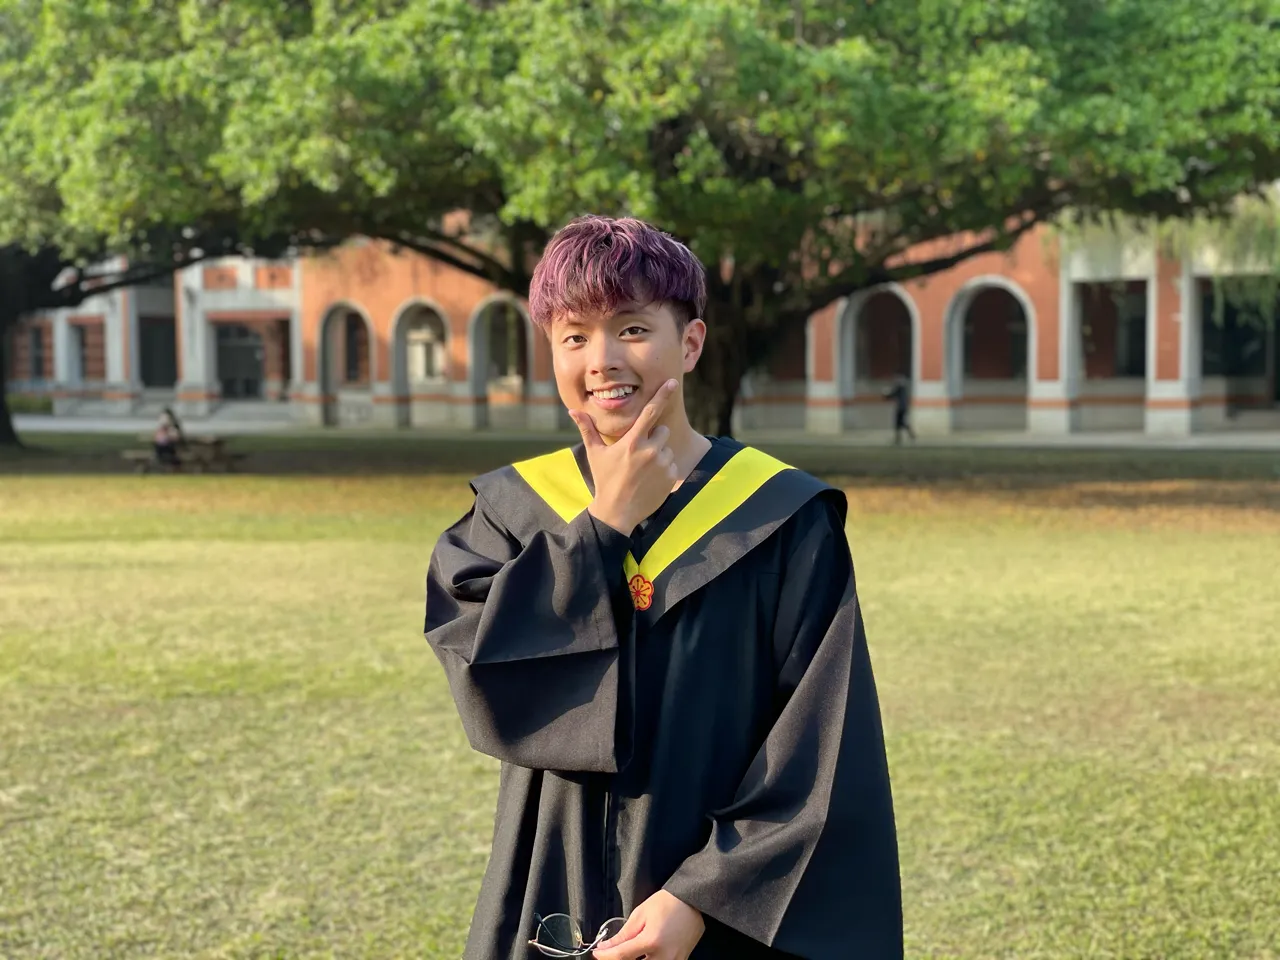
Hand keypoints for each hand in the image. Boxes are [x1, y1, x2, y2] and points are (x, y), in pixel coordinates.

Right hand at [569, 379, 679, 534]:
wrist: (617, 512)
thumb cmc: (604, 479)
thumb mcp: (595, 454)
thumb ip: (587, 429)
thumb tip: (573, 411)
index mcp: (632, 442)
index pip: (650, 412)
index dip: (662, 395)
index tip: (672, 382)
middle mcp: (650, 450)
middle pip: (662, 430)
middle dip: (654, 437)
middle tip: (638, 453)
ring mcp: (662, 464)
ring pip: (667, 448)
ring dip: (658, 454)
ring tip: (642, 470)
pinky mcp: (671, 476)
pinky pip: (672, 464)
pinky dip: (664, 469)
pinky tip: (649, 479)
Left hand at [593, 889, 703, 959]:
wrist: (692, 901)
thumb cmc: (666, 903)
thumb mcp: (641, 914)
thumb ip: (623, 935)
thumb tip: (605, 947)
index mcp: (651, 941)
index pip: (621, 956)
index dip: (606, 956)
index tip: (597, 953)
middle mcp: (663, 956)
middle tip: (612, 952)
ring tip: (629, 952)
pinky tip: (643, 954)